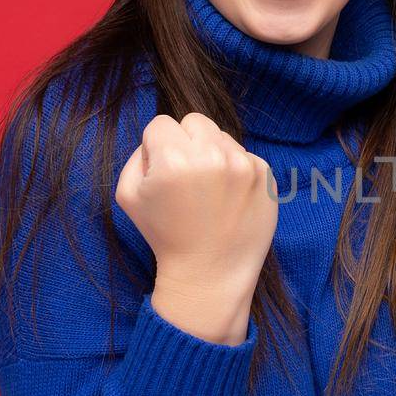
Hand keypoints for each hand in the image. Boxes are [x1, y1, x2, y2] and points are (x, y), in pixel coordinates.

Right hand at [116, 113, 277, 340]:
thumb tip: (160, 140)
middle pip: (194, 121)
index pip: (161, 124)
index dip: (157, 147)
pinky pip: (245, 155)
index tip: (163, 174)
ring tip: (209, 192)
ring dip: (213, 154)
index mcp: (174, 159)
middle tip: (187, 179)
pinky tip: (228, 198)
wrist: (210, 273)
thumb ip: (137, 156)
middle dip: (186, 142)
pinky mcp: (266, 176)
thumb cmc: (166, 236)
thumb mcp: (128, 195)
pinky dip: (236, 170)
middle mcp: (212, 156)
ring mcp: (244, 165)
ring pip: (222, 136)